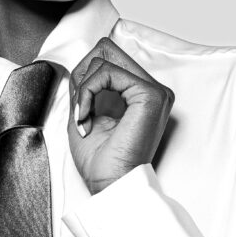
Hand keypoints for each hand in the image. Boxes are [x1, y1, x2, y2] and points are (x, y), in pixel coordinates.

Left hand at [68, 37, 174, 194]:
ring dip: (84, 90)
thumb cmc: (101, 160)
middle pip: (108, 51)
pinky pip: (107, 71)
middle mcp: (153, 90)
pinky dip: (87, 92)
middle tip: (81, 110)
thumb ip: (88, 83)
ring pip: (104, 59)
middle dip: (84, 78)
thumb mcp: (87, 110)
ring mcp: (155, 91)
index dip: (85, 76)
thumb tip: (86, 58)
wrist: (109, 184)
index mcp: (142, 95)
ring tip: (84, 117)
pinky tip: (87, 115)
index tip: (80, 108)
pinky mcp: (150, 94)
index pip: (110, 59)